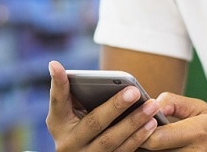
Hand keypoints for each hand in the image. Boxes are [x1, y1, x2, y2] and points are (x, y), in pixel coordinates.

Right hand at [46, 61, 160, 150]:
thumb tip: (58, 65)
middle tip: (134, 91)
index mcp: (58, 123)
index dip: (58, 82)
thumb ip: (71, 92)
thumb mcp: (68, 112)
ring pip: (112, 141)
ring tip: (151, 107)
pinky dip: (138, 138)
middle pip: (94, 123)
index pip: (57, 100)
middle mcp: (68, 143)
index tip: (55, 64)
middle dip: (115, 106)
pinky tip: (151, 124)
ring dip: (134, 123)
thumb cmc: (78, 123)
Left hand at [141, 93, 206, 150]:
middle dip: (139, 138)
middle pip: (151, 151)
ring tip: (141, 135)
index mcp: (197, 133)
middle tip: (132, 127)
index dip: (142, 129)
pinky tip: (151, 145)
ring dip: (144, 147)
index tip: (138, 119)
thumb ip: (174, 103)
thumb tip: (151, 105)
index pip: (157, 138)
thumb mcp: (199, 108)